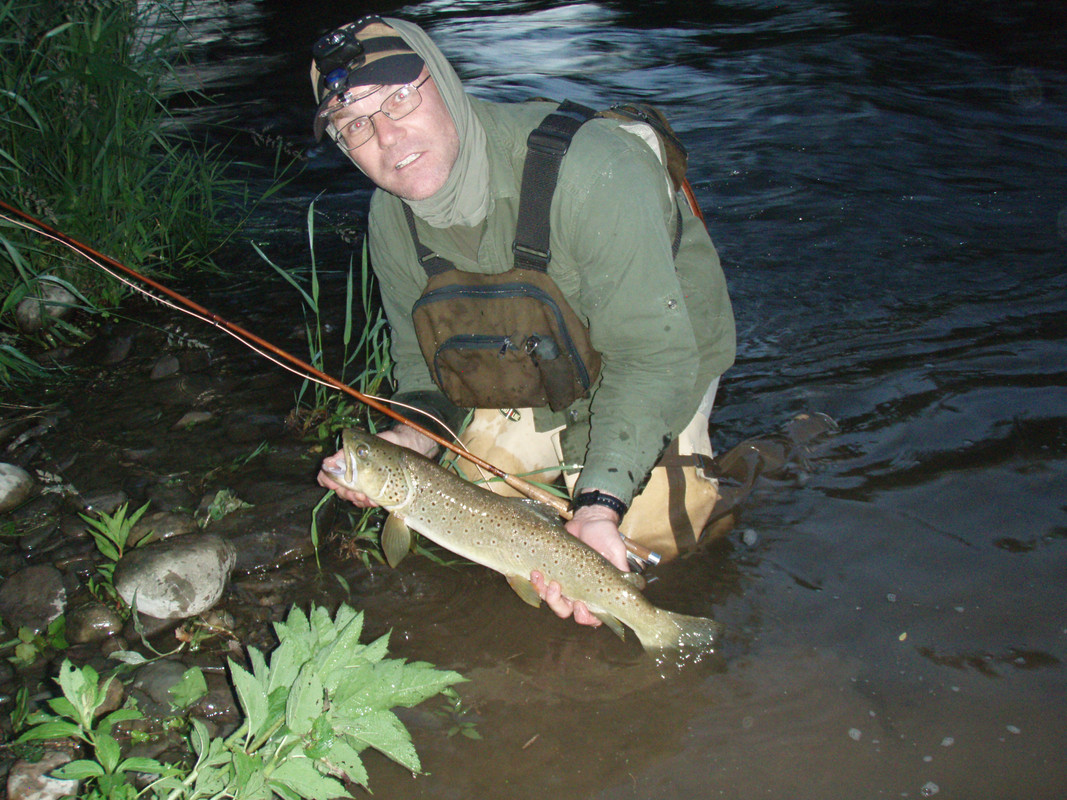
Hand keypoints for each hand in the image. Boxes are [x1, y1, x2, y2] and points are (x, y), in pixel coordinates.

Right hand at [316, 426, 437, 506]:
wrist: (411, 447)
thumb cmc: (388, 442)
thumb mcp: (367, 445)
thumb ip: (346, 454)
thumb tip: (326, 463)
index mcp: (347, 462)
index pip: (327, 474)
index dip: (327, 480)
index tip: (332, 483)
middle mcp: (354, 474)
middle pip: (339, 489)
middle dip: (346, 493)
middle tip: (356, 493)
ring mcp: (365, 484)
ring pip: (353, 498)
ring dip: (358, 499)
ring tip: (367, 497)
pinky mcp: (377, 491)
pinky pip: (367, 502)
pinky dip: (369, 502)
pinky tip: (375, 500)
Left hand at [529, 501, 629, 627]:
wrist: (589, 518)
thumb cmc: (606, 535)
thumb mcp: (617, 553)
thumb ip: (621, 571)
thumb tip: (630, 590)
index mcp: (598, 592)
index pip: (592, 617)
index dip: (585, 617)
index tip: (580, 605)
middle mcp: (580, 590)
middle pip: (567, 611)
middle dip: (560, 605)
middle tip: (556, 588)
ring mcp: (565, 581)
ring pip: (552, 600)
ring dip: (546, 594)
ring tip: (541, 578)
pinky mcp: (551, 570)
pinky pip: (541, 584)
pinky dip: (537, 582)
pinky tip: (535, 573)